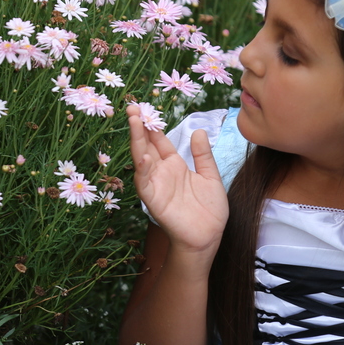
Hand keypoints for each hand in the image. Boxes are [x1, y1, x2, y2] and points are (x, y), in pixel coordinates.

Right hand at [126, 104, 228, 255]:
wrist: (209, 237)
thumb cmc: (210, 210)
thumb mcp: (210, 176)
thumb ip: (202, 154)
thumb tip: (198, 130)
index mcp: (174, 164)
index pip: (159, 140)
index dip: (153, 125)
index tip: (146, 107)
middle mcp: (161, 172)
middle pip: (146, 145)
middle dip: (139, 126)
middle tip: (133, 107)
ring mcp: (156, 185)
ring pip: (141, 159)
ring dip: (136, 141)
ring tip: (134, 121)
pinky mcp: (154, 200)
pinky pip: (144, 182)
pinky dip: (142, 169)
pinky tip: (143, 156)